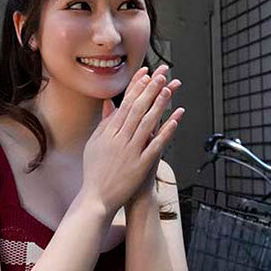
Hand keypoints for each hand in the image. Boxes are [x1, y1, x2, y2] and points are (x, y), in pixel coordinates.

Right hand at [79, 65, 183, 217]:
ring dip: (159, 105)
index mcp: (108, 132)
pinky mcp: (141, 164)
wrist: (97, 198)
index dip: (137, 87)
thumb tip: (110, 103)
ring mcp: (131, 151)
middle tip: (162, 74)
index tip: (147, 72)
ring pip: (147, 123)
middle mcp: (119, 139)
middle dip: (150, 89)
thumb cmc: (95, 170)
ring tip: (169, 89)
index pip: (125, 104)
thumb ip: (104, 122)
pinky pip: (156, 145)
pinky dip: (166, 131)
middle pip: (137, 109)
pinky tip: (175, 119)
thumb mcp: (95, 143)